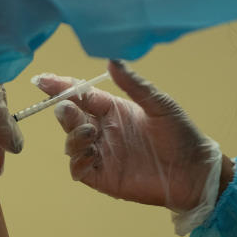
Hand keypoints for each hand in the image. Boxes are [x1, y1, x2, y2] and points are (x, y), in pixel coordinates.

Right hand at [35, 60, 230, 212]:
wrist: (194, 172)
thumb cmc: (180, 134)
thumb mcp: (159, 104)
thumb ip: (134, 85)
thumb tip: (112, 60)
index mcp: (113, 108)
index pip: (80, 94)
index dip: (60, 86)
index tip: (42, 80)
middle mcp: (103, 129)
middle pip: (70, 117)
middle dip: (64, 110)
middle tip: (67, 107)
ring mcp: (101, 153)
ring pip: (70, 142)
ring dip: (73, 135)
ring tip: (89, 133)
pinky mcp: (102, 176)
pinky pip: (77, 168)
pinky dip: (77, 160)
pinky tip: (90, 154)